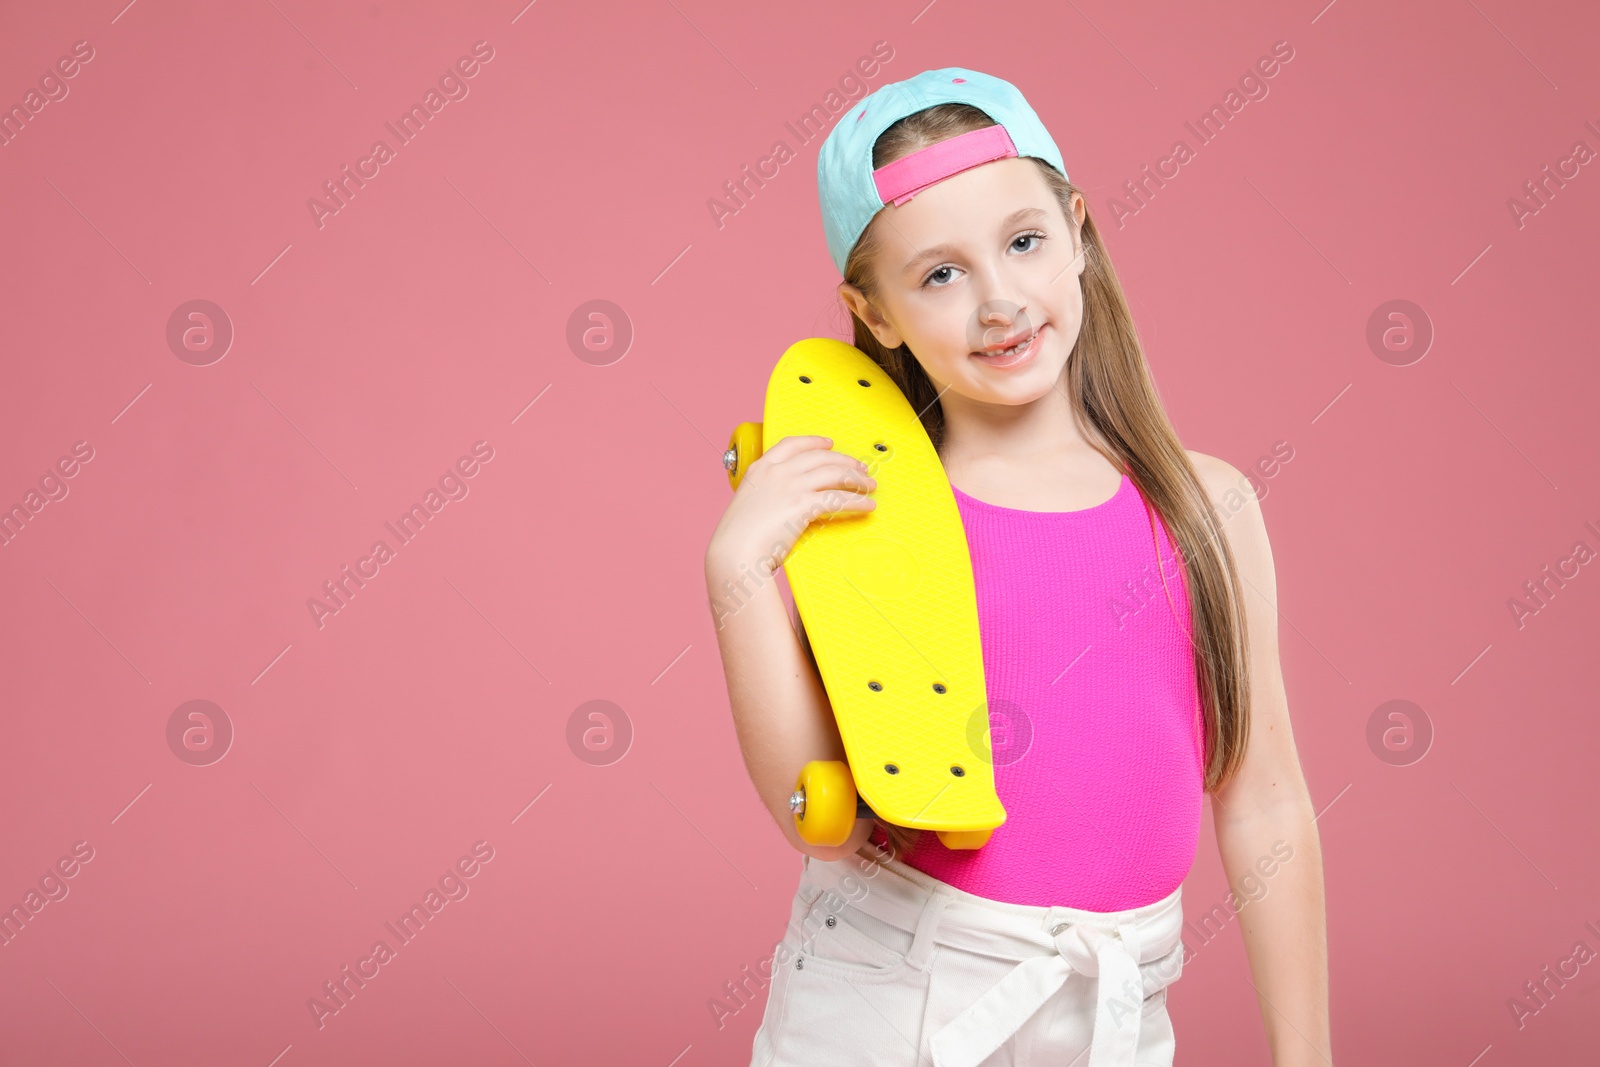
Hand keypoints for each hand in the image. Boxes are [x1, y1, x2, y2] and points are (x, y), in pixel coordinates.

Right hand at [706, 435, 875, 579]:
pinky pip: (839, 498)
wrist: (734, 553)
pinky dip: (858, 502)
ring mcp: (790, 486)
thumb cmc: (738, 538)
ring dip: (856, 479)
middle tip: (860, 468)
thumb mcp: (749, 506)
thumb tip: (782, 504)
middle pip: (820, 457)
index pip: (792, 444)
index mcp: (760, 469)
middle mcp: (777, 472)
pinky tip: (867, 506)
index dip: (814, 441)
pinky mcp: (803, 504)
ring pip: (834, 473)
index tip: (828, 443)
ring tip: (869, 486)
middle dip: (845, 460)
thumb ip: (766, 497)